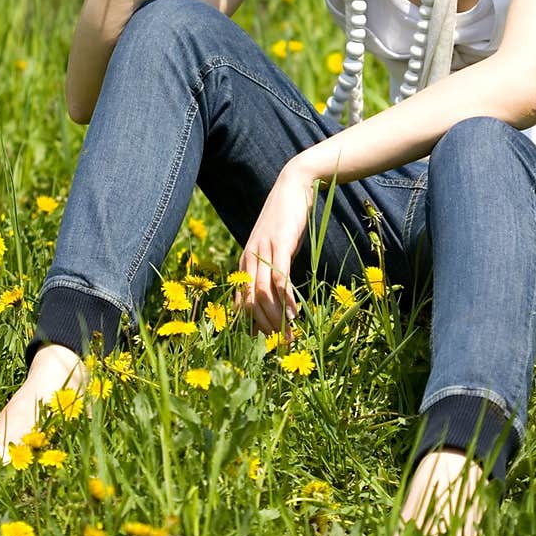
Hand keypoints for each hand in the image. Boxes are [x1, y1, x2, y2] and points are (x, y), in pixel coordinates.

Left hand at [234, 162, 315, 338]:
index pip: (240, 303)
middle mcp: (248, 260)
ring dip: (275, 319)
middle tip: (280, 348)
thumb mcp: (275, 249)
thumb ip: (272, 271)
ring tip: (288, 338)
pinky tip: (295, 314)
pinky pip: (279, 278)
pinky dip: (285, 298)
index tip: (265, 345)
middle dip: (264, 329)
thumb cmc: (285, 221)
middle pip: (249, 303)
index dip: (251, 326)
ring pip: (262, 295)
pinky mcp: (278, 244)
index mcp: (244, 263)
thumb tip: (278, 299)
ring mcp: (261, 252)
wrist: (292, 186)